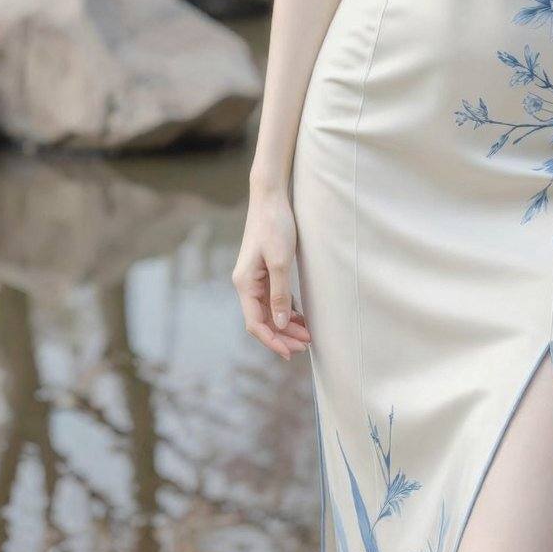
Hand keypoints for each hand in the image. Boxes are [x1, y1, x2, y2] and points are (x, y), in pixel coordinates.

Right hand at [232, 197, 311, 361]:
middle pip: (262, 320)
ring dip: (286, 325)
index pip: (255, 323)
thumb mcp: (281, 261)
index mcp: (245, 284)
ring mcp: (255, 278)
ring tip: (307, 335)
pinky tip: (301, 317)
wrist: (270, 198)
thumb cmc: (275, 226)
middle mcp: (246, 284)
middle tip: (306, 346)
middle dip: (283, 336)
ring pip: (269, 310)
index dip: (272, 341)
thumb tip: (281, 324)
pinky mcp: (264, 271)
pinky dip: (287, 310)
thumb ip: (280, 294)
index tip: (289, 353)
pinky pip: (274, 298)